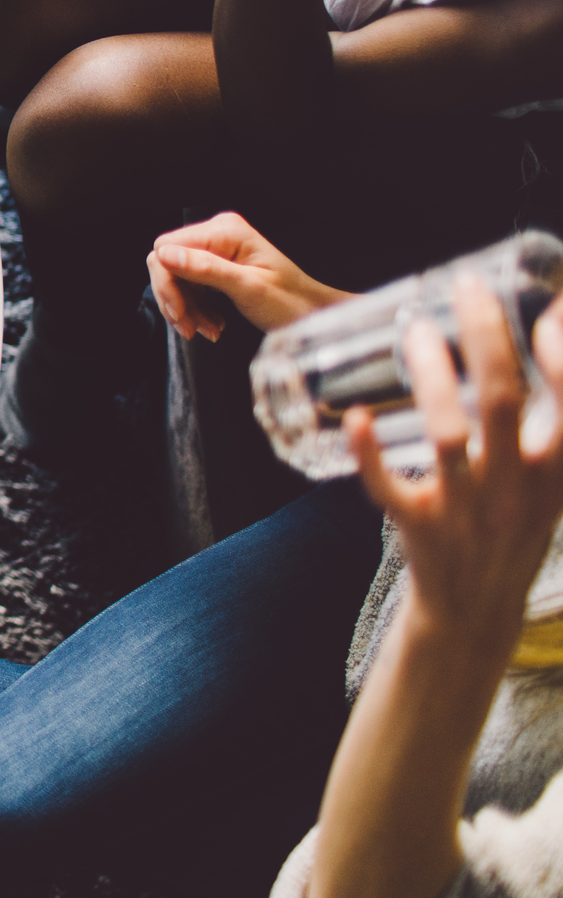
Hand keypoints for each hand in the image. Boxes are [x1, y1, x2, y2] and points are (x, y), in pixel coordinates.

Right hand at [146, 212, 348, 339]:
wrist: (312, 314)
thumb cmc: (291, 302)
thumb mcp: (248, 287)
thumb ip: (206, 269)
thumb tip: (165, 255)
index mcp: (225, 231)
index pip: (167, 248)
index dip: (166, 282)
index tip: (178, 313)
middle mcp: (218, 234)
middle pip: (167, 263)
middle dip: (175, 299)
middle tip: (189, 327)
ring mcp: (217, 249)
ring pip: (175, 278)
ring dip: (186, 308)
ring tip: (206, 330)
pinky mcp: (216, 265)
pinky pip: (189, 285)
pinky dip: (195, 308)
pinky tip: (211, 323)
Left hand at [349, 281, 562, 640]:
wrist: (475, 611)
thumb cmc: (512, 525)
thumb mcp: (551, 480)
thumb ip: (553, 424)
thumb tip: (548, 332)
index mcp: (557, 474)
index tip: (547, 313)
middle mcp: (517, 489)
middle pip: (505, 403)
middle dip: (485, 337)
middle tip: (464, 286)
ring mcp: (466, 509)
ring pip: (448, 436)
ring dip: (429, 378)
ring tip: (410, 329)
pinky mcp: (418, 526)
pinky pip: (390, 487)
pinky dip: (371, 453)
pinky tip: (355, 417)